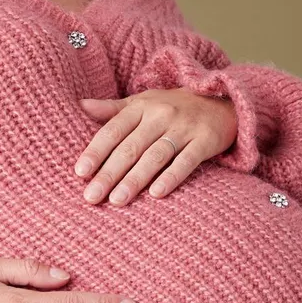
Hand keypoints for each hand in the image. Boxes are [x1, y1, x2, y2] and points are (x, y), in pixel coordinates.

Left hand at [74, 88, 237, 204]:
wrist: (222, 101)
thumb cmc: (173, 106)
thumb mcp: (143, 102)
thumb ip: (112, 109)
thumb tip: (79, 106)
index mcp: (141, 107)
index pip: (113, 130)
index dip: (95, 151)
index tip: (80, 173)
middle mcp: (161, 115)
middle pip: (130, 147)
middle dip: (109, 173)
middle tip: (92, 197)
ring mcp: (184, 128)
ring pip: (155, 156)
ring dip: (135, 179)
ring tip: (117, 200)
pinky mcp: (205, 141)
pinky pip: (186, 161)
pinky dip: (171, 177)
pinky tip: (156, 194)